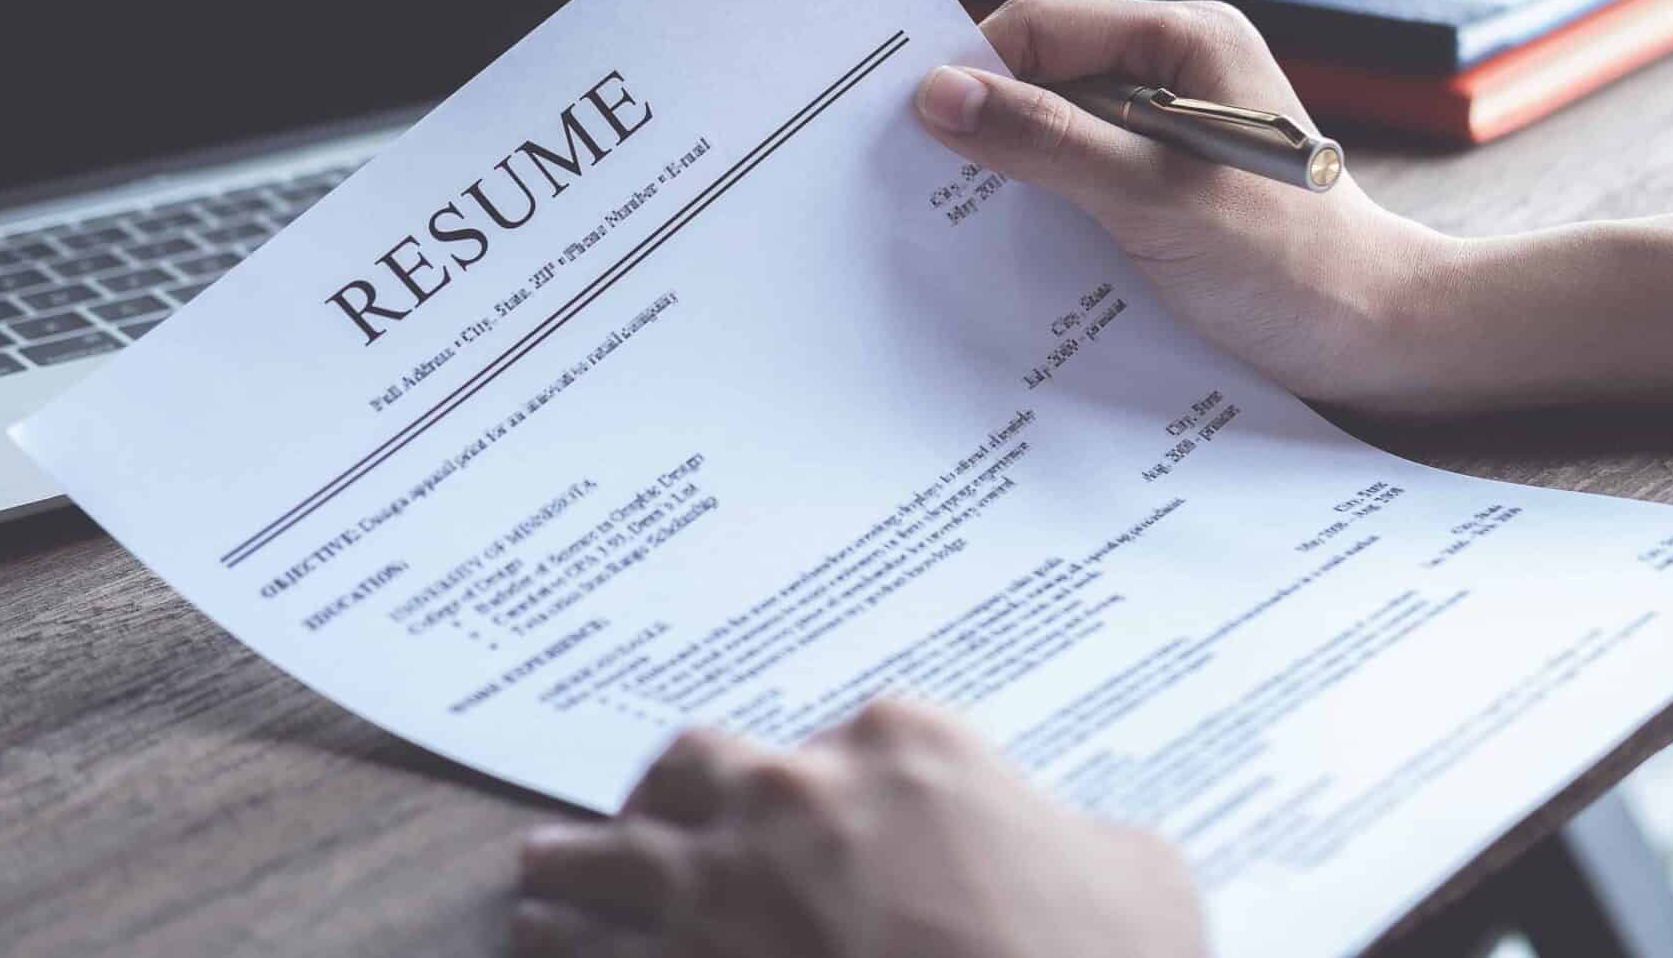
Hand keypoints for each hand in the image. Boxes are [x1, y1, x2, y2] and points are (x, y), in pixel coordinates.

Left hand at [513, 699, 1207, 957]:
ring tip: (540, 877)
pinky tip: (542, 949)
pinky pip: (599, 957)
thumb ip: (1070, 835)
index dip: (826, 782)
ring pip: (617, 858)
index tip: (813, 813)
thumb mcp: (1132, 869)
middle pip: (696, 768)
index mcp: (907, 744)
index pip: (838, 736)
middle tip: (650, 815)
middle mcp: (801, 796)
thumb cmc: (1105, 955)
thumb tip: (1070, 857)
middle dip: (671, 793)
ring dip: (575, 869)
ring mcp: (733, 893)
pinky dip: (568, 953)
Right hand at [913, 0, 1450, 410]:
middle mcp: (1178, 68)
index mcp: (1187, 37)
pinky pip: (1082, 177)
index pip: (1041, 25)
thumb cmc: (1291, 265)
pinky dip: (1049, 211)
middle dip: (989, 128)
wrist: (1377, 344)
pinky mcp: (1168, 183)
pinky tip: (1025, 256)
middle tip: (927, 191)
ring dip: (1018, 179)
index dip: (974, 72)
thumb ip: (1050, 141)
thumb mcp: (1156, 199)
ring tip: (972, 232)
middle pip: (1043, 74)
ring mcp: (1173, 127)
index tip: (914, 136)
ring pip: (1056, 131)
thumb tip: (938, 95)